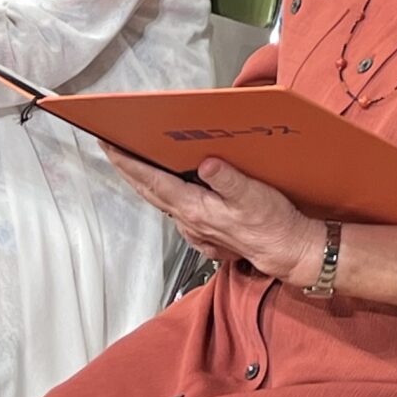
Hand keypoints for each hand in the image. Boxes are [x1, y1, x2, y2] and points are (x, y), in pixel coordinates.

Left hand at [105, 148, 323, 283]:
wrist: (285, 249)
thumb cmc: (271, 224)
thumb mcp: (253, 195)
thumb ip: (227, 179)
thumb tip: (206, 164)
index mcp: (195, 208)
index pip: (152, 181)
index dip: (128, 163)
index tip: (110, 146)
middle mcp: (189, 220)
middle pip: (149, 190)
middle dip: (127, 169)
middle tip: (111, 148)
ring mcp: (195, 228)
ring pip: (160, 201)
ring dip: (144, 181)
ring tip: (134, 163)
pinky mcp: (204, 231)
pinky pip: (175, 210)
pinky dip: (164, 195)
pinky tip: (169, 188)